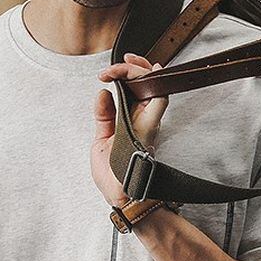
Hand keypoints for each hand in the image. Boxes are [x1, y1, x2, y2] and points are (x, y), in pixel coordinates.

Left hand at [92, 53, 168, 207]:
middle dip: (137, 66)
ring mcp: (147, 124)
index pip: (133, 92)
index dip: (124, 75)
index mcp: (129, 122)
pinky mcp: (150, 129)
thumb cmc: (111, 178)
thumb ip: (103, 116)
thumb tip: (103, 92)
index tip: (106, 74)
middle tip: (123, 61)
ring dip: (141, 70)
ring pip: (155, 86)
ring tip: (124, 67)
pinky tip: (142, 74)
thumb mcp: (100, 140)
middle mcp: (142, 121)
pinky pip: (160, 101)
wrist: (119, 198)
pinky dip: (153, 84)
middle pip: (148, 84)